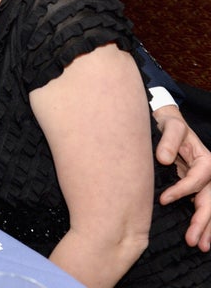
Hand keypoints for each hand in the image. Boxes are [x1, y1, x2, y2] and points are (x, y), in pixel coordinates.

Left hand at [153, 104, 210, 250]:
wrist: (168, 125)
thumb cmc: (169, 125)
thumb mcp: (170, 126)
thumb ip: (167, 141)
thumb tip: (164, 159)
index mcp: (206, 160)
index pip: (196, 180)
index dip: (182, 191)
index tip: (163, 200)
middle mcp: (209, 174)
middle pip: (209, 200)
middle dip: (203, 221)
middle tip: (193, 240)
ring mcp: (205, 182)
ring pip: (210, 207)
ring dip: (207, 227)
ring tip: (200, 246)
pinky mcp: (197, 187)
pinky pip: (203, 206)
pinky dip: (204, 222)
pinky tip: (203, 238)